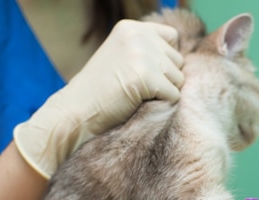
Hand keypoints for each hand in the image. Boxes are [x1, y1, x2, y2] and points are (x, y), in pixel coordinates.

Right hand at [14, 19, 184, 177]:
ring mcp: (142, 54)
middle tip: (137, 90)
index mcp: (131, 28)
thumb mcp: (121, 58)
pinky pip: (174, 95)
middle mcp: (138, 35)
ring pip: (179, 79)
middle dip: (165, 79)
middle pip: (179, 61)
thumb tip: (183, 60)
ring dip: (163, 93)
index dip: (165, 61)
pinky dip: (161, 105)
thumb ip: (146, 51)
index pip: (173, 38)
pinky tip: (138, 105)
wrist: (75, 112)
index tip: (145, 75)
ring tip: (136, 96)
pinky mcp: (146, 76)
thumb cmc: (99, 93)